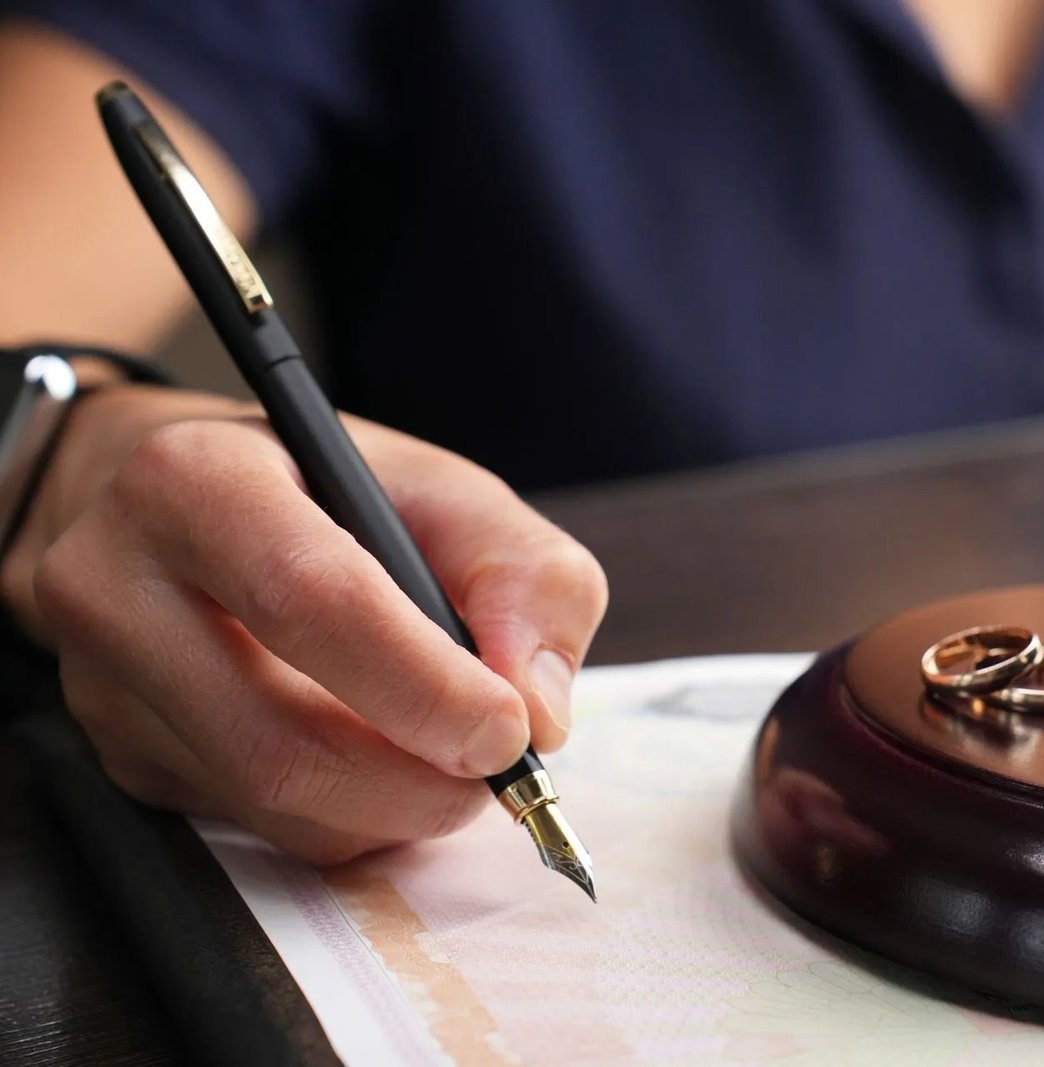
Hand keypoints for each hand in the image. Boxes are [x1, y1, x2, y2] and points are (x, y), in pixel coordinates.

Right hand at [1, 385, 607, 862]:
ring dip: (395, 808)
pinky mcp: (124, 760)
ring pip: (275, 805)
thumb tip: (539, 714)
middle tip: (499, 772)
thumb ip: (526, 578)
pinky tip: (380, 761)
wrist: (185, 508)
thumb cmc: (328, 493)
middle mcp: (118, 586)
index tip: (509, 732)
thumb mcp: (449, 493)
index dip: (424, 685)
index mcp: (197, 483)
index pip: (309, 600)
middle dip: (418, 781)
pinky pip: (260, 828)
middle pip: (280, 739)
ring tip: (449, 757)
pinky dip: (352, 817)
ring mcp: (103, 687)